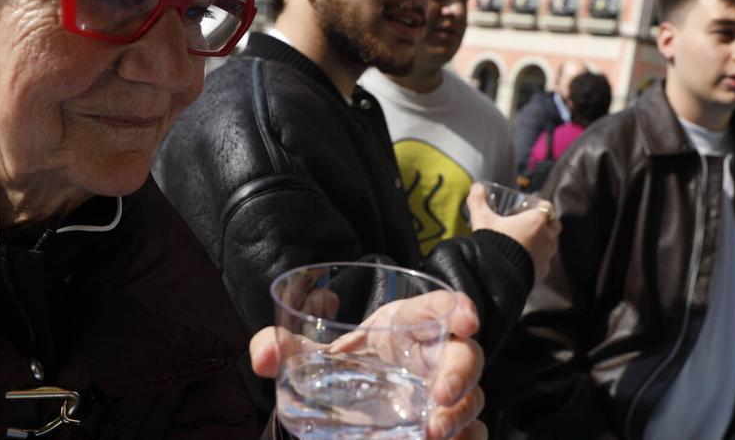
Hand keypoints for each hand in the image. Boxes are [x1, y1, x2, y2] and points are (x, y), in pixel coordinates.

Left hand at [251, 292, 487, 439]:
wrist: (349, 404)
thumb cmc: (343, 366)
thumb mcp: (312, 355)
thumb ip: (283, 348)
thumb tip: (262, 358)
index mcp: (406, 326)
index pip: (439, 307)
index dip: (458, 307)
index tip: (466, 320)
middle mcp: (433, 358)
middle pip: (467, 356)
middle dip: (461, 374)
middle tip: (441, 396)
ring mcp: (443, 394)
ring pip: (473, 399)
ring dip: (460, 417)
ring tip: (433, 434)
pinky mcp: (446, 425)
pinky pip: (472, 432)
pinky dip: (467, 439)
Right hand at [465, 182, 559, 278]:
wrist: (494, 274)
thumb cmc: (492, 242)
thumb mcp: (482, 219)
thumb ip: (478, 201)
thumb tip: (476, 186)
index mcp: (536, 221)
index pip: (547, 206)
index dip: (540, 205)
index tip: (531, 207)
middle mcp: (547, 237)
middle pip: (554, 225)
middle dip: (546, 223)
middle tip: (531, 223)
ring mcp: (547, 256)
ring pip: (551, 244)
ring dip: (543, 241)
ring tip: (528, 241)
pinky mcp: (543, 271)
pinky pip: (544, 261)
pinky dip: (538, 258)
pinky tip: (525, 259)